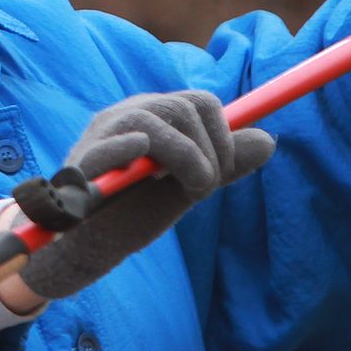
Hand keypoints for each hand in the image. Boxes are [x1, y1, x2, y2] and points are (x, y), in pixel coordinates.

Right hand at [8, 90, 273, 301]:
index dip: (223, 136)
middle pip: (184, 107)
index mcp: (151, 117)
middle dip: (210, 152)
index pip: (200, 102)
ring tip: (188, 192)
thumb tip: (269, 141)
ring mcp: (101, 136)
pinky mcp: (81, 164)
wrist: (82, 247)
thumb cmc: (129, 214)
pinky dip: (130, 148)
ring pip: (156, 122)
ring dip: (188, 159)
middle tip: (203, 191)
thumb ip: (221, 166)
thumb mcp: (184, 189)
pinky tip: (144, 163)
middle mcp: (126, 116)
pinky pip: (111, 144)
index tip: (221, 175)